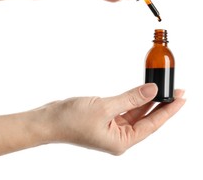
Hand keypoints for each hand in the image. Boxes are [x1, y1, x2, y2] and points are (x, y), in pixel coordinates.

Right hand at [41, 83, 184, 154]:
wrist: (49, 120)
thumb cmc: (71, 120)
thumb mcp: (105, 107)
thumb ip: (130, 98)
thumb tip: (152, 90)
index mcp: (121, 141)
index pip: (152, 125)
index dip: (168, 110)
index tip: (181, 98)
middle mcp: (118, 137)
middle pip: (145, 119)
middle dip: (160, 105)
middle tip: (175, 90)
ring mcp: (110, 128)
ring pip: (135, 113)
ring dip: (146, 101)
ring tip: (161, 89)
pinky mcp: (104, 119)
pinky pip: (123, 109)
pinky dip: (132, 100)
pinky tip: (140, 92)